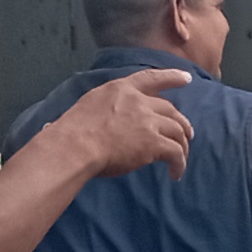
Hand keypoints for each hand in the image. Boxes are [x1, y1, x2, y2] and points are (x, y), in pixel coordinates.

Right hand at [45, 67, 195, 180]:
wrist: (75, 146)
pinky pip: (176, 152)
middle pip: (169, 109)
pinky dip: (179, 163)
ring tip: (182, 158)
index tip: (186, 78)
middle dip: (181, 122)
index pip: (150, 78)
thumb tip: (64, 125)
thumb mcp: (84, 109)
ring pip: (178, 131)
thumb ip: (92, 112)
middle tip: (186, 134)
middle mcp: (138, 101)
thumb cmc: (70, 133)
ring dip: (183, 145)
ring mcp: (148, 121)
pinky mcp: (154, 142)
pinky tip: (175, 173)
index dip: (171, 77)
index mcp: (120, 90)